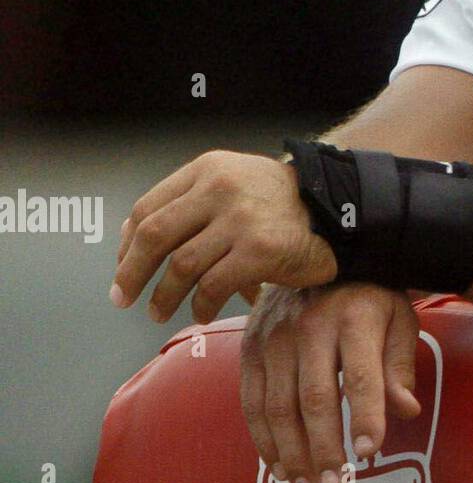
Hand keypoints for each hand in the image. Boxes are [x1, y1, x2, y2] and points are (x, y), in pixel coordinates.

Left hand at [111, 149, 337, 323]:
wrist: (339, 209)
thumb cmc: (281, 204)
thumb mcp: (235, 182)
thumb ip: (190, 202)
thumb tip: (130, 240)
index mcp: (210, 169)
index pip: (148, 208)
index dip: (127, 245)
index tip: (123, 268)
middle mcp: (222, 188)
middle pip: (154, 235)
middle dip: (131, 273)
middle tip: (124, 297)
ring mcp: (242, 218)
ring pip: (181, 266)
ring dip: (164, 296)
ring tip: (159, 312)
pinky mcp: (261, 250)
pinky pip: (213, 286)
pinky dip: (200, 306)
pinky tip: (200, 314)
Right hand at [239, 282, 421, 482]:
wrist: (324, 250)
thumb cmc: (370, 291)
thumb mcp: (398, 316)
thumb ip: (400, 364)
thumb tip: (406, 410)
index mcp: (355, 317)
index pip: (360, 375)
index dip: (366, 416)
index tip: (370, 451)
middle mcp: (311, 326)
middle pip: (315, 399)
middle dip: (325, 449)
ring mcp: (275, 337)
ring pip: (279, 407)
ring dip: (293, 455)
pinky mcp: (251, 346)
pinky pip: (253, 402)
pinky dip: (264, 440)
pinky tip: (280, 465)